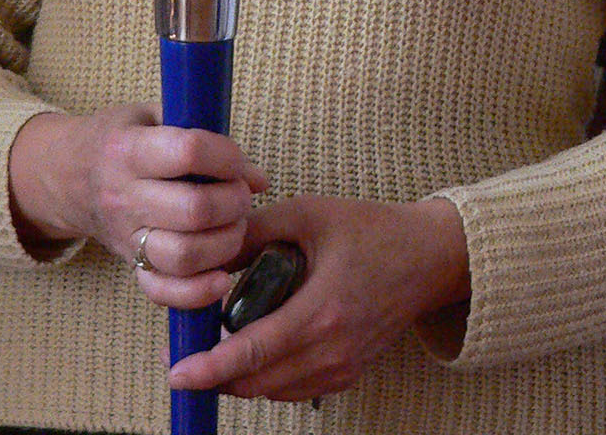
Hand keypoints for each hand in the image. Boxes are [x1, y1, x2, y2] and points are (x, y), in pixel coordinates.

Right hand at [8, 108, 266, 308]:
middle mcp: (124, 196)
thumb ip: (205, 137)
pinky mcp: (130, 267)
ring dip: (225, 244)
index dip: (226, 156)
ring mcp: (126, 237)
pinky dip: (198, 293)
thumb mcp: (152, 116)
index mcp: (128, 149)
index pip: (188, 151)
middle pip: (194, 210)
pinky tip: (221, 278)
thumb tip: (258, 178)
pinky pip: (163, 293)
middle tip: (240, 195)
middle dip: (233, 203)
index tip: (236, 160)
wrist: (67, 176)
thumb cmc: (122, 139)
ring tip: (233, 226)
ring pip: (183, 256)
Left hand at [168, 194, 469, 402]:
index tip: (177, 372)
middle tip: (180, 358)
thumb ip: (257, 231)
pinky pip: (294, 387)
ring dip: (239, 377)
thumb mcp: (310, 215)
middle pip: (257, 382)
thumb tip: (209, 249)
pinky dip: (267, 375)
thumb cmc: (371, 231)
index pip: (253, 353)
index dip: (210, 368)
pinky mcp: (348, 373)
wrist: (429, 258)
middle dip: (214, 376)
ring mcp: (342, 368)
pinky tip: (251, 349)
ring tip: (211, 349)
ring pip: (273, 390)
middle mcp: (332, 351)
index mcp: (321, 312)